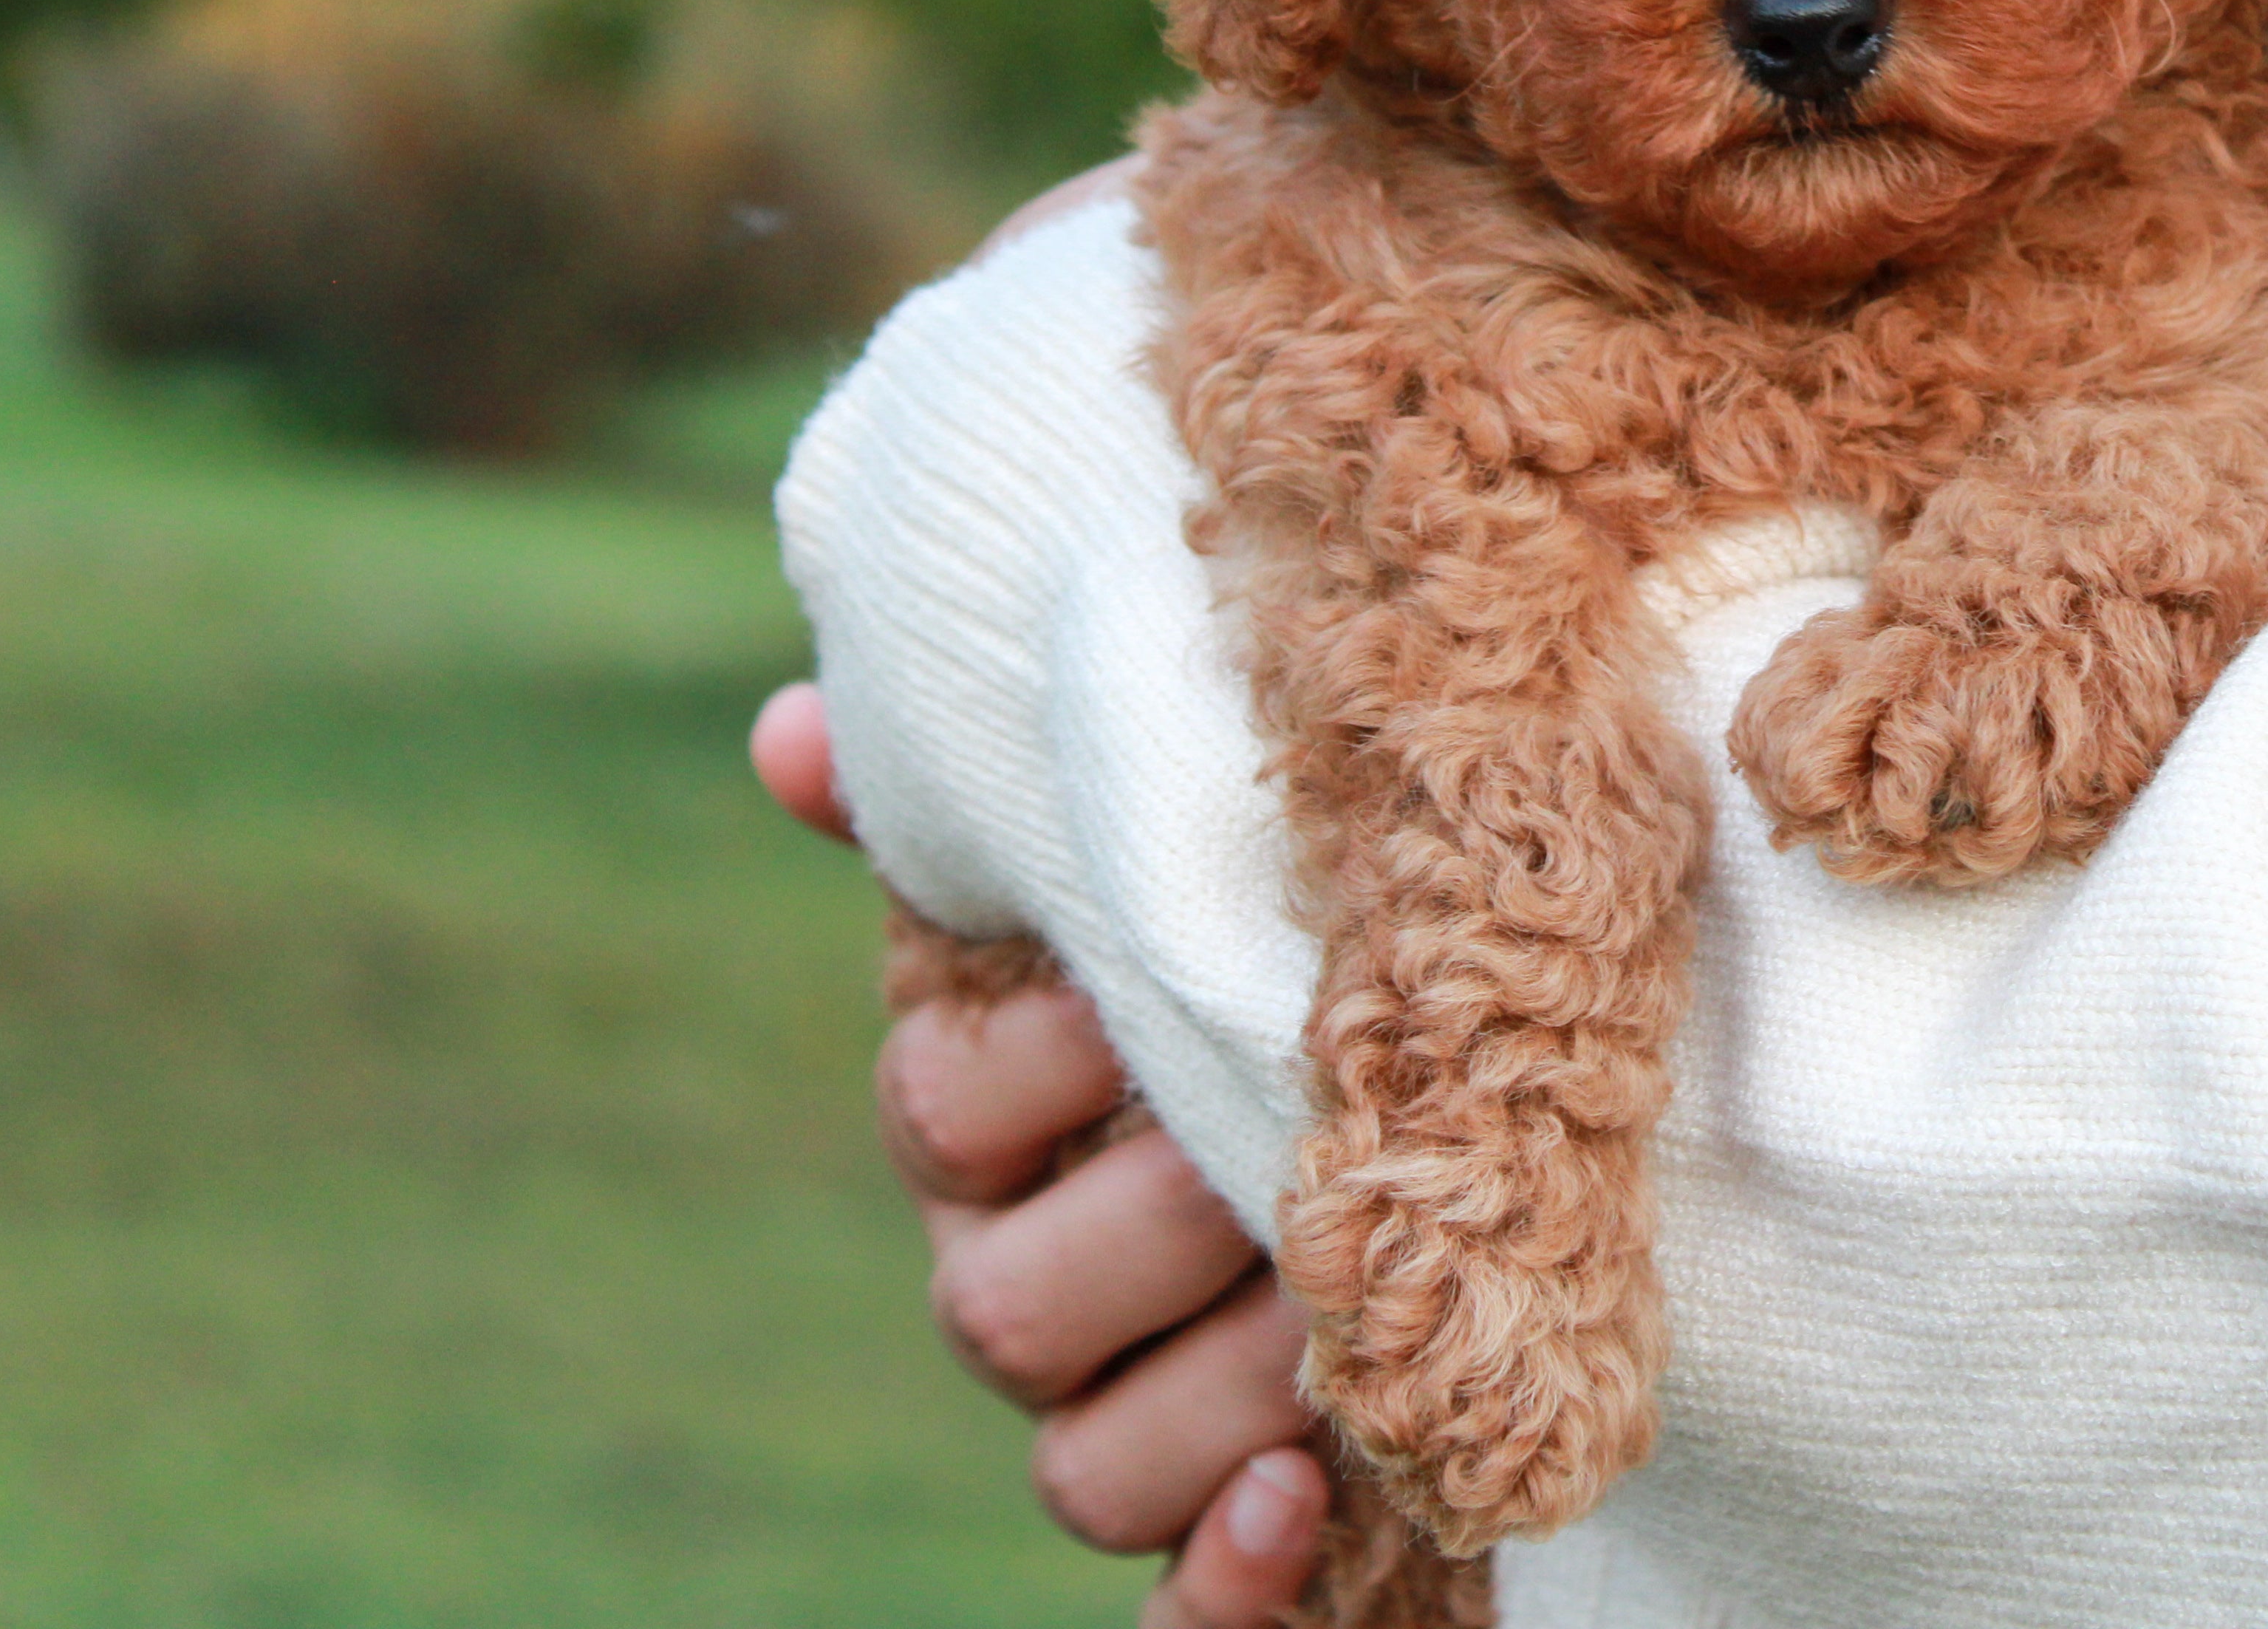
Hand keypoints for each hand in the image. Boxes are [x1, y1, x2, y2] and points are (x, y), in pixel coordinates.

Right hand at [754, 679, 1323, 1627]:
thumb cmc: (1278, 977)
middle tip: (1277, 1152)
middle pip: (996, 1309)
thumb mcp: (1162, 877)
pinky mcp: (1227, 1556)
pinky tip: (1298, 1499)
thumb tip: (790, 729)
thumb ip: (998, 812)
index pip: (939, 1112)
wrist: (1476, 1141)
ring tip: (1338, 1311)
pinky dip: (1217, 1584)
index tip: (1134, 991)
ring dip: (1214, 1391)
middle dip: (1143, 1230)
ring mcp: (1123, 1426)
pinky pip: (1170, 1628)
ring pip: (1080, 1470)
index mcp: (994, 1128)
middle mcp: (1032, 1289)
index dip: (1029, 1064)